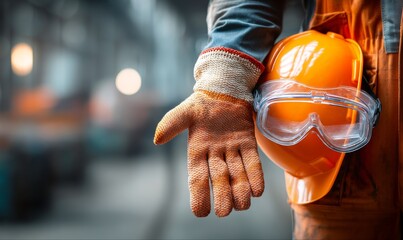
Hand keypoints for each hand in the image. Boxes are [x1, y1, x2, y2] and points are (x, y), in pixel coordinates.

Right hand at [154, 90, 263, 216]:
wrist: (222, 91)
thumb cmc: (201, 104)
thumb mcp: (184, 112)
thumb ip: (172, 124)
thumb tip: (157, 139)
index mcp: (197, 151)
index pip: (197, 177)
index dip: (198, 195)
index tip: (200, 212)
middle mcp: (215, 155)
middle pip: (219, 179)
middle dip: (222, 196)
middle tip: (224, 212)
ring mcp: (232, 150)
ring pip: (237, 174)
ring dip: (240, 190)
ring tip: (243, 204)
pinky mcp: (247, 143)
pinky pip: (252, 162)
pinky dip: (255, 176)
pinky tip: (257, 190)